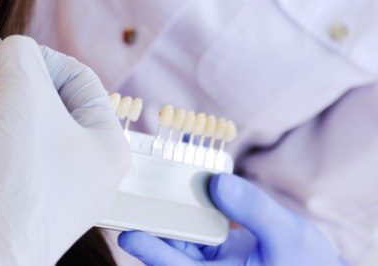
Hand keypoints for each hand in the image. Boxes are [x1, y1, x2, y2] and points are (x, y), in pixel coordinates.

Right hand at [0, 35, 130, 265]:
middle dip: (3, 87)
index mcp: (106, 143)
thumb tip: (12, 49)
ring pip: (18, 130)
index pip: (78, 78)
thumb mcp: (23, 94)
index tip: (4, 57)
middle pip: (44, 103)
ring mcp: (53, 191)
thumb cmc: (17, 177)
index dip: (39, 58)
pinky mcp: (21, 206)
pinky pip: (4, 159)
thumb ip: (20, 55)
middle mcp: (87, 169)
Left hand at [118, 173, 344, 265]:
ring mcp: (211, 261)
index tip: (129, 236)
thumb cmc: (309, 263)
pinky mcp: (214, 248)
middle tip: (124, 199)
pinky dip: (185, 205)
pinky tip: (174, 175)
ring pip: (178, 236)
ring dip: (165, 211)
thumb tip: (216, 182)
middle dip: (149, 226)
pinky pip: (193, 226)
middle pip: (170, 250)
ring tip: (141, 182)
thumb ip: (253, 210)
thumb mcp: (287, 235)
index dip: (152, 254)